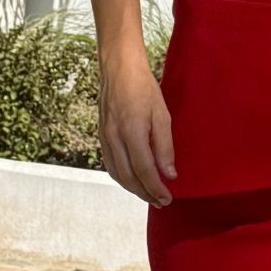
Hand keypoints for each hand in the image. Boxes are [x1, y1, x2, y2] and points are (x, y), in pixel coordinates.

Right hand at [98, 56, 177, 206]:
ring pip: (117, 173)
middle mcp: (114, 137)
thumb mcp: (162, 115)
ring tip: (148, 195)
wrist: (119, 68)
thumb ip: (165, 147)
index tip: (167, 198)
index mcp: (132, 132)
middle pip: (129, 177)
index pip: (144, 170)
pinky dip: (121, 177)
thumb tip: (169, 174)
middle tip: (160, 202)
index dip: (156, 188)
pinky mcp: (101, 135)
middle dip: (145, 193)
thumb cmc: (144, 88)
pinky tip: (132, 180)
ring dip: (133, 188)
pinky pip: (109, 163)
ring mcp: (105, 137)